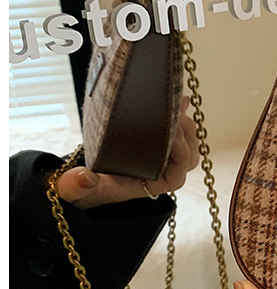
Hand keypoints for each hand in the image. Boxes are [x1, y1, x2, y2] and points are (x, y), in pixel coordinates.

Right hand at [57, 96, 199, 209]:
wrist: (87, 180)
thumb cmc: (87, 187)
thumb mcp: (77, 190)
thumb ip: (76, 187)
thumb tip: (84, 177)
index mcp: (151, 185)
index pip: (177, 175)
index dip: (180, 156)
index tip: (173, 139)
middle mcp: (162, 173)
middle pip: (189, 156)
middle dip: (186, 135)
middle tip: (172, 116)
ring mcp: (164, 158)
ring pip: (187, 142)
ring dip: (184, 123)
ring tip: (173, 104)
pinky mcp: (160, 144)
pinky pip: (177, 129)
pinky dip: (179, 114)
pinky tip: (181, 98)